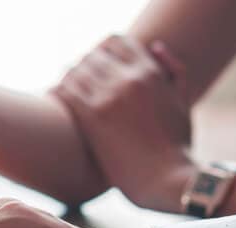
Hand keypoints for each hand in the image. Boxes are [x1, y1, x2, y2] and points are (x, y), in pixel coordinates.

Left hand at [54, 35, 196, 212]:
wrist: (167, 178)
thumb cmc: (177, 145)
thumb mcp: (182, 101)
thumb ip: (174, 71)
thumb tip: (156, 46)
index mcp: (150, 71)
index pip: (115, 41)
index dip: (102, 50)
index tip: (96, 64)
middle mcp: (128, 79)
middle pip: (91, 54)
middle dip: (83, 64)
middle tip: (76, 78)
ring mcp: (108, 97)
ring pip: (74, 70)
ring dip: (66, 77)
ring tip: (63, 88)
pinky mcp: (92, 118)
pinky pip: (64, 92)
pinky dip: (55, 91)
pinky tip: (52, 97)